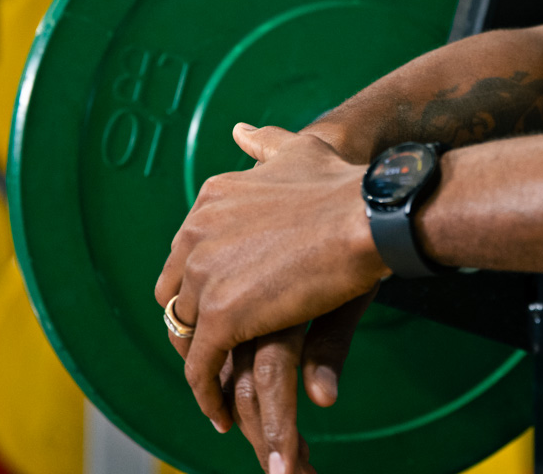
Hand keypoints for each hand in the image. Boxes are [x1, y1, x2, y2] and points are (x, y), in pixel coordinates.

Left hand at [155, 123, 386, 471]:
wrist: (367, 213)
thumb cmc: (344, 183)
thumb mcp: (296, 151)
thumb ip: (266, 144)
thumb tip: (241, 130)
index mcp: (209, 199)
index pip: (183, 255)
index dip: (199, 286)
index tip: (221, 307)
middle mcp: (195, 233)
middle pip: (175, 295)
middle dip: (191, 325)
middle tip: (217, 353)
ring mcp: (204, 274)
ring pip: (184, 333)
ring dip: (199, 362)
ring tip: (218, 388)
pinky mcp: (219, 314)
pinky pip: (200, 365)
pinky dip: (206, 393)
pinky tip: (221, 412)